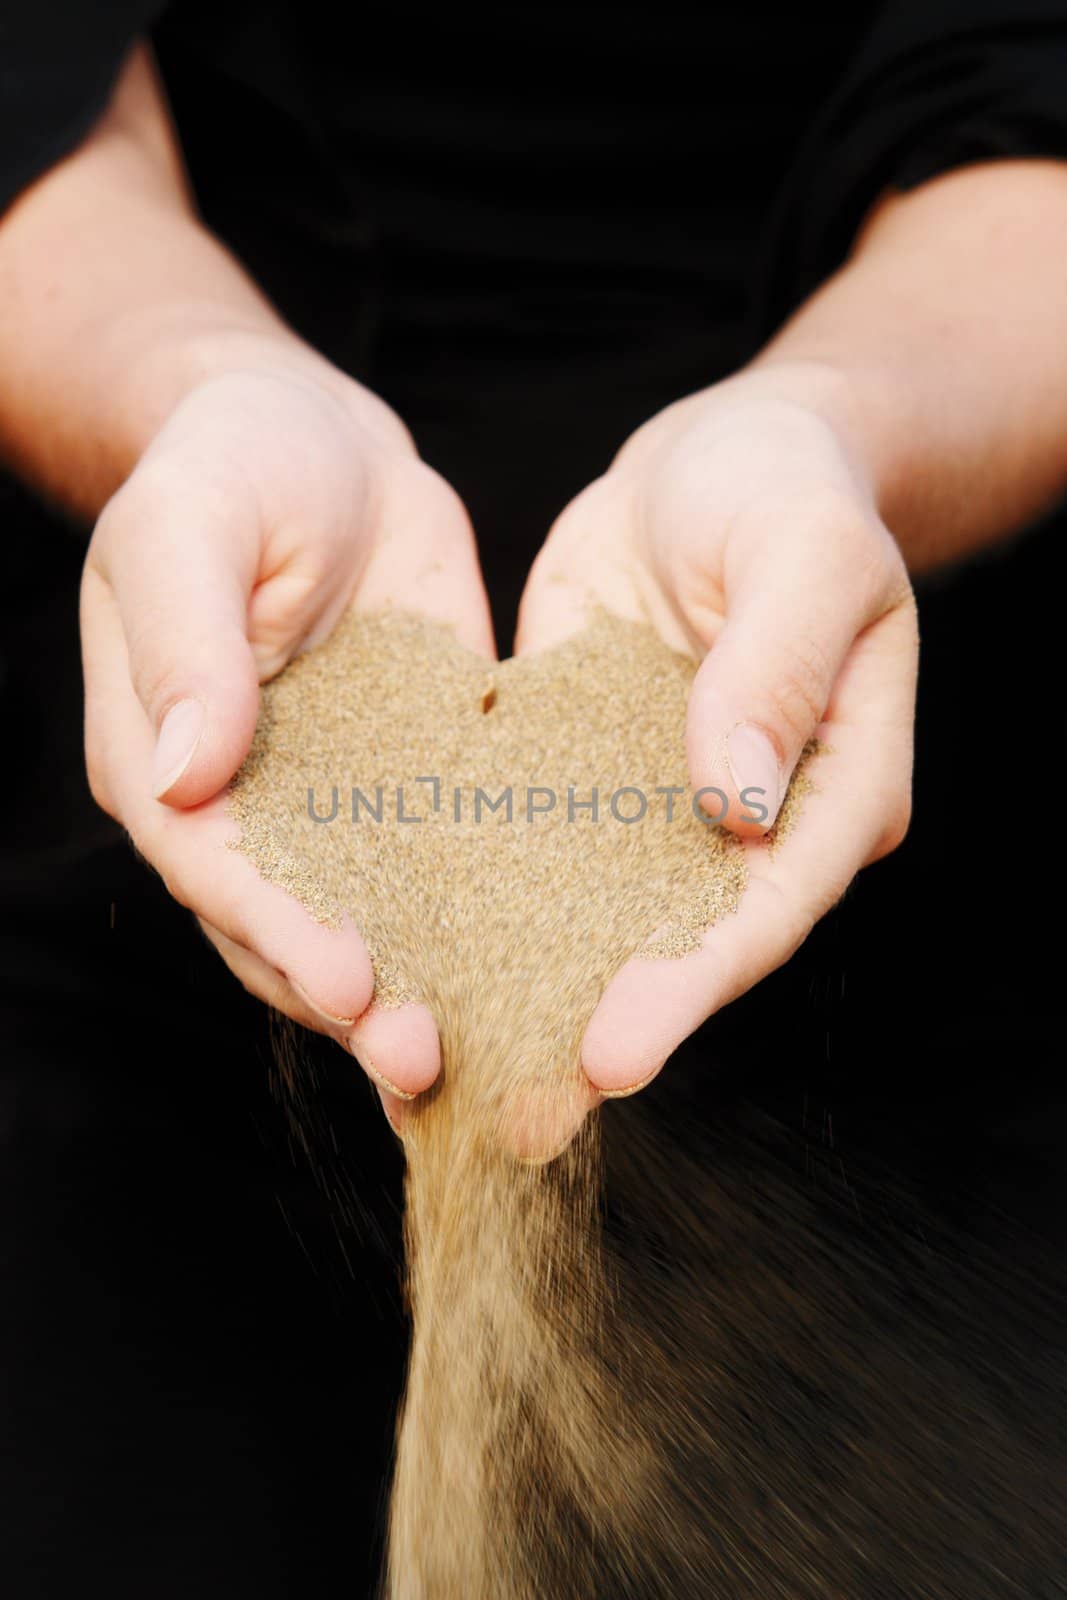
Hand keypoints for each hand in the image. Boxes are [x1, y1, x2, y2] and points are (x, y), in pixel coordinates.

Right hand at [81, 353, 493, 1106]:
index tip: (344, 982)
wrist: (320, 439)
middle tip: (424, 1061)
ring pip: (377, 916)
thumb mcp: (191, 524)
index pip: (212, 866)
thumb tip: (180, 773)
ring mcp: (340, 802)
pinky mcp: (421, 780)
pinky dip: (491, 917)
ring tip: (492, 1055)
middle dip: (355, 1001)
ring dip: (426, 985)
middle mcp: (251, 805)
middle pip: (289, 925)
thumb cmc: (230, 461)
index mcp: (164, 760)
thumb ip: (183, 641)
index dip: (274, 930)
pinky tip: (552, 968)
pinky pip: (453, 857)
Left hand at [516, 363, 917, 1093]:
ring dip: (527, 997)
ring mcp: (661, 811)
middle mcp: (751, 827)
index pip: (766, 907)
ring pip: (597, 921)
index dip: (694, 984)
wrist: (718, 459)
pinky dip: (479, 908)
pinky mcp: (584, 783)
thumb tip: (736, 802)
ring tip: (446, 1078)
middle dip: (600, 1030)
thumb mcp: (804, 551)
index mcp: (834, 790)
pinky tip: (411, 960)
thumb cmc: (787, 487)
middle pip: (679, 945)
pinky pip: (533, 853)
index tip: (615, 1050)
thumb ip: (778, 666)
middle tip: (524, 1120)